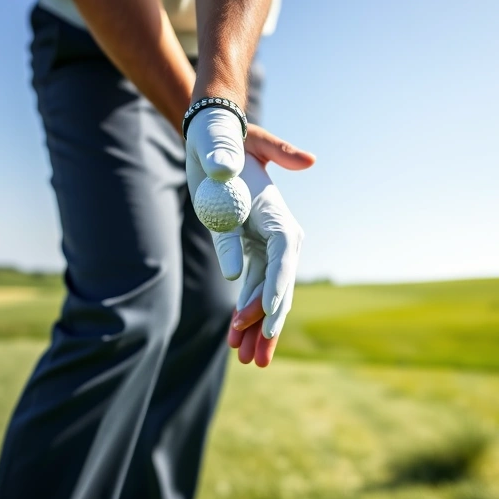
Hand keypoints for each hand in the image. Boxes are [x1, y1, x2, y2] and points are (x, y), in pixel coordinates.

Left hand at [185, 113, 314, 366]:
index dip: (277, 288)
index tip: (267, 316)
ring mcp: (266, 247)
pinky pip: (251, 290)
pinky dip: (245, 313)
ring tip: (247, 360)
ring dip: (255, 327)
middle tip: (258, 356)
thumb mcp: (237, 153)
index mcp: (278, 217)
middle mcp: (279, 236)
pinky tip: (236, 341)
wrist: (215, 138)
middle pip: (279, 285)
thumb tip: (281, 199)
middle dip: (268, 322)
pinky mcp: (251, 251)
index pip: (283, 258)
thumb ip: (261, 168)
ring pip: (264, 295)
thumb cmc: (226, 145)